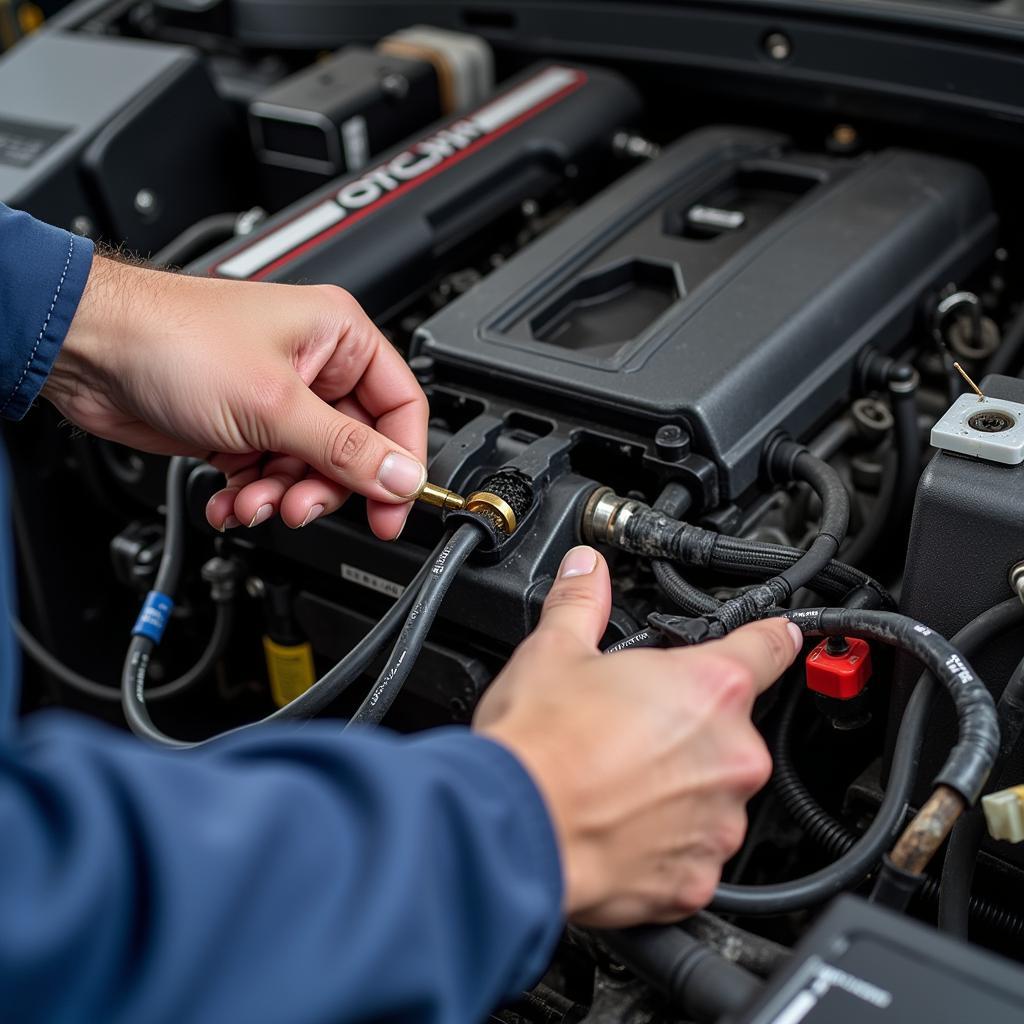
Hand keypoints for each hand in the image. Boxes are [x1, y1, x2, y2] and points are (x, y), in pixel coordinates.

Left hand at [43, 256, 427, 539]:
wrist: (90, 351)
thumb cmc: (171, 339)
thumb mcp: (274, 404)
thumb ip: (346, 449)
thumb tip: (402, 477)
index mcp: (339, 338)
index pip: (401, 408)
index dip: (400, 463)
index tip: (393, 506)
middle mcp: (313, 367)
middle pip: (354, 450)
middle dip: (326, 487)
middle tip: (300, 506)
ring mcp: (277, 400)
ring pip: (310, 470)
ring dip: (282, 496)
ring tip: (253, 502)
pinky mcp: (243, 427)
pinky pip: (270, 475)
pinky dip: (253, 496)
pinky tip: (230, 502)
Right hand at [474, 546, 800, 926]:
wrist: (513, 832)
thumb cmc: (537, 747)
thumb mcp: (554, 651)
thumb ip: (582, 602)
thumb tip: (587, 570)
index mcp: (710, 687)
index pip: (770, 645)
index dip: (772, 635)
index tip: (778, 635)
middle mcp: (731, 755)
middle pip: (731, 727)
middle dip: (691, 724)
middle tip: (634, 726)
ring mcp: (719, 821)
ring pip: (714, 791)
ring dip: (681, 785)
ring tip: (618, 779)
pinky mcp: (697, 877)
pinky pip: (694, 849)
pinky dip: (666, 840)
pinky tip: (619, 823)